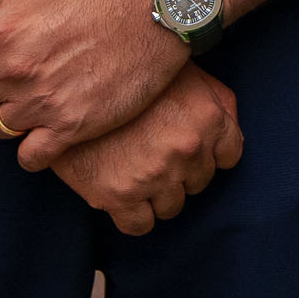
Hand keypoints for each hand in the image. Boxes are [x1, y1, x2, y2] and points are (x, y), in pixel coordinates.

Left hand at [0, 0, 191, 166]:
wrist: (159, 10)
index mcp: (1, 30)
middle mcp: (16, 69)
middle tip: (16, 75)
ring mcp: (43, 101)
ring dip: (11, 115)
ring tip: (34, 99)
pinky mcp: (72, 126)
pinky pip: (29, 157)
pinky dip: (32, 149)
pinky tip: (46, 131)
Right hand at [48, 64, 244, 233]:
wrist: (69, 81)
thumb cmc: (130, 72)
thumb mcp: (187, 73)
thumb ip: (218, 101)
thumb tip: (230, 126)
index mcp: (208, 118)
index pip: (229, 156)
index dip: (209, 154)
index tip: (191, 151)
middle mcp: (187, 149)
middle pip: (200, 182)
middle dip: (181, 172)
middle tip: (155, 155)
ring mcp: (156, 175)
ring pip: (172, 207)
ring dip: (158, 195)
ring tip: (136, 171)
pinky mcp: (120, 195)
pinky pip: (140, 225)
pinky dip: (134, 216)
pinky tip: (123, 196)